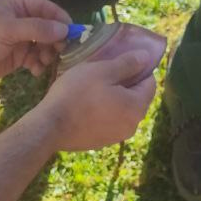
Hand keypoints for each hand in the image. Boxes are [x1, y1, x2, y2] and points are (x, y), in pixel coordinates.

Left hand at [0, 0, 70, 85]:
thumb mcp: (8, 30)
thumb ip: (37, 28)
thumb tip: (65, 29)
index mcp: (17, 4)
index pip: (46, 8)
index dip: (61, 19)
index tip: (74, 33)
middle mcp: (20, 19)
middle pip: (48, 27)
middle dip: (56, 40)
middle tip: (61, 52)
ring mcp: (19, 38)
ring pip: (44, 44)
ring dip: (48, 54)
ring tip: (43, 63)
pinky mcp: (16, 56)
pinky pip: (35, 58)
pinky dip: (39, 64)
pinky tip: (35, 71)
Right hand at [38, 50, 156, 151]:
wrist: (50, 126)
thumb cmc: (76, 93)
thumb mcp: (102, 71)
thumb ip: (127, 64)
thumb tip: (147, 57)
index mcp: (136, 107)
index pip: (149, 82)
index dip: (137, 68)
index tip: (119, 61)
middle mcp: (132, 125)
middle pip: (136, 97)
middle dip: (124, 83)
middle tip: (103, 72)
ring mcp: (117, 136)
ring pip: (122, 110)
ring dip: (113, 98)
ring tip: (92, 87)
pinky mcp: (102, 142)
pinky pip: (109, 121)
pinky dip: (103, 112)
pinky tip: (85, 104)